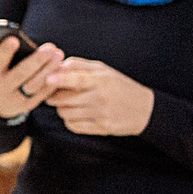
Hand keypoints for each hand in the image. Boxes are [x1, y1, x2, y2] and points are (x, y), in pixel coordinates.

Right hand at [0, 34, 63, 121]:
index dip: (5, 51)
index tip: (14, 39)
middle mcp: (2, 87)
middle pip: (21, 73)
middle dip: (37, 60)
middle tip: (51, 47)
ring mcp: (16, 98)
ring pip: (35, 84)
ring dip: (49, 70)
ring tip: (59, 55)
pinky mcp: (28, 105)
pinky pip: (43, 93)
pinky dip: (53, 81)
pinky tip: (61, 69)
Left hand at [41, 58, 155, 136]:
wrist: (145, 109)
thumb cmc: (119, 86)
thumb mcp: (103, 70)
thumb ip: (79, 65)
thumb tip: (55, 65)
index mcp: (101, 80)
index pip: (77, 79)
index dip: (60, 79)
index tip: (47, 79)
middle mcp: (100, 97)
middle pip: (64, 99)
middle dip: (53, 97)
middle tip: (53, 94)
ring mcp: (101, 114)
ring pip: (65, 113)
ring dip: (61, 109)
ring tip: (68, 104)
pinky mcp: (101, 128)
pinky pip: (73, 126)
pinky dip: (69, 121)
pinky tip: (76, 115)